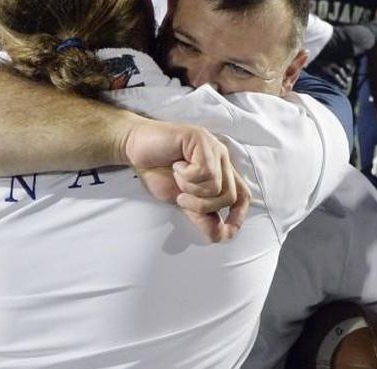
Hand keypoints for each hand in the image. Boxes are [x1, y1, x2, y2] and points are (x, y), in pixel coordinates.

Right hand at [124, 119, 248, 242]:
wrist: (134, 147)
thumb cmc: (156, 170)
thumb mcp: (181, 200)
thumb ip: (201, 216)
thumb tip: (220, 237)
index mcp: (219, 171)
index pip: (242, 196)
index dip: (238, 216)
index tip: (225, 233)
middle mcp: (221, 158)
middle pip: (229, 196)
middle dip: (204, 206)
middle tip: (182, 198)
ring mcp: (213, 147)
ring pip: (217, 186)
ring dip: (191, 189)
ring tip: (177, 177)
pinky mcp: (201, 139)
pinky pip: (204, 171)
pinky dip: (186, 176)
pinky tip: (176, 165)